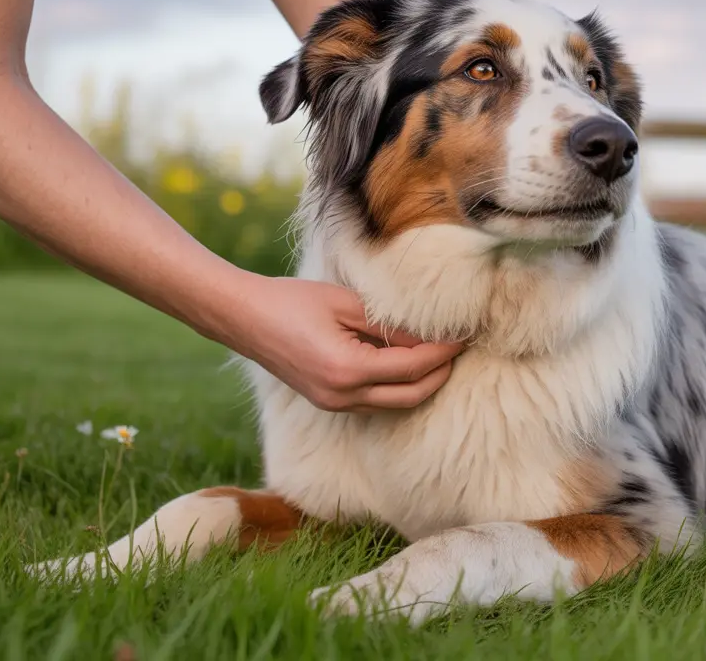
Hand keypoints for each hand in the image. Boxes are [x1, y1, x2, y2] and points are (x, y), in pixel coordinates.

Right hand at [222, 274, 463, 412]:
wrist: (242, 318)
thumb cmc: (290, 301)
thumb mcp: (346, 304)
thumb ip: (389, 326)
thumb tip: (427, 338)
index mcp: (348, 370)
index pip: (414, 367)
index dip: (444, 352)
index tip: (463, 335)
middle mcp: (343, 396)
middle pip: (412, 395)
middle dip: (441, 373)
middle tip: (460, 348)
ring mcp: (335, 404)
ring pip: (396, 403)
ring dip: (423, 382)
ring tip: (441, 354)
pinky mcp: (328, 401)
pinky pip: (376, 401)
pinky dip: (399, 386)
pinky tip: (409, 363)